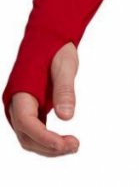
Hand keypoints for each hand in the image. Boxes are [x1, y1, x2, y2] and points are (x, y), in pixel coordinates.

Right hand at [9, 42, 79, 156]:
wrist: (49, 39)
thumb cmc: (56, 49)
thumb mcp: (65, 66)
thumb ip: (64, 90)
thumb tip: (66, 117)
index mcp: (19, 91)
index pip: (26, 122)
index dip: (43, 137)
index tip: (63, 144)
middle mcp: (15, 103)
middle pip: (26, 136)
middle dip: (49, 146)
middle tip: (75, 145)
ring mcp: (20, 109)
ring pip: (29, 138)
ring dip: (49, 147)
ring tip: (73, 145)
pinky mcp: (29, 111)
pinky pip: (34, 131)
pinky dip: (48, 140)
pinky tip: (65, 141)